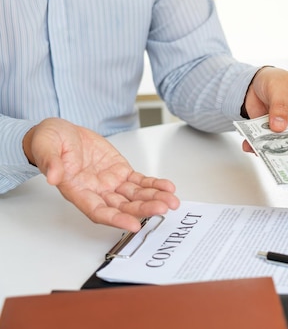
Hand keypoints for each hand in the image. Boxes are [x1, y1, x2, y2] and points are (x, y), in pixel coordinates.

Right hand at [23, 118, 179, 231]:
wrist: (61, 132)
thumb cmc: (49, 142)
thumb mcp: (45, 147)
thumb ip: (51, 163)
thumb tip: (53, 176)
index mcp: (77, 191)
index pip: (98, 211)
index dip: (116, 219)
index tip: (133, 225)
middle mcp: (96, 191)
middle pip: (123, 206)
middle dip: (143, 209)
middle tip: (162, 208)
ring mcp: (110, 183)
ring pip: (135, 196)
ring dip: (154, 199)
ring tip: (172, 200)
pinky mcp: (120, 172)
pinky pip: (140, 181)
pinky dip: (154, 185)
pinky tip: (167, 188)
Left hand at [241, 66, 287, 151]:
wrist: (254, 81)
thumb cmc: (275, 79)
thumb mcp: (278, 88)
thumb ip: (279, 106)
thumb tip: (279, 125)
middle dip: (287, 145)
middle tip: (279, 150)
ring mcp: (283, 126)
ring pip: (279, 141)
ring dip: (270, 147)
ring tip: (260, 149)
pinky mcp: (269, 129)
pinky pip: (264, 140)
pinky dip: (257, 144)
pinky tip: (250, 146)